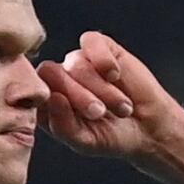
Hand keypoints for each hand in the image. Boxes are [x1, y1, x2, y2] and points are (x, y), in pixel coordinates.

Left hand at [42, 30, 183, 170]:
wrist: (148, 127)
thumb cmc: (113, 135)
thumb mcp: (85, 141)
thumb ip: (63, 125)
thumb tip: (53, 97)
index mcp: (49, 102)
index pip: (35, 93)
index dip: (54, 104)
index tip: (79, 120)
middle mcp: (60, 79)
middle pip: (50, 73)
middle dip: (77, 95)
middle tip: (99, 113)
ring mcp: (78, 61)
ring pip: (75, 63)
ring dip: (100, 88)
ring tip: (120, 106)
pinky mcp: (100, 47)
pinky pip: (90, 42)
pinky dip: (103, 60)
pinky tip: (116, 76)